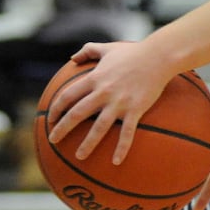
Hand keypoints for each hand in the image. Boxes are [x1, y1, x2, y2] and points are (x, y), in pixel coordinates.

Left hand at [46, 40, 173, 164]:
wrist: (159, 56)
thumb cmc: (134, 51)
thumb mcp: (108, 48)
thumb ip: (89, 50)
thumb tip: (73, 58)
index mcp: (95, 78)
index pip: (68, 96)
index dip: (56, 109)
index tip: (50, 119)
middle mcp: (104, 92)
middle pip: (77, 113)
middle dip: (62, 128)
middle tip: (53, 141)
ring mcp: (120, 102)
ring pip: (99, 127)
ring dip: (87, 143)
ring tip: (79, 157)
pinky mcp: (135, 109)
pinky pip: (127, 132)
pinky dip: (121, 147)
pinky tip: (116, 161)